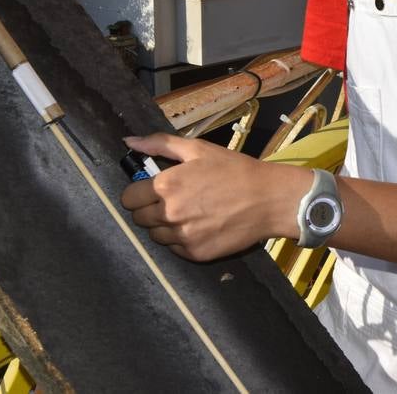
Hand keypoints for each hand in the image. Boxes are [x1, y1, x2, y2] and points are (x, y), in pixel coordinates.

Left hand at [120, 133, 305, 261]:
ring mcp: (182, 237)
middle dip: (150, 209)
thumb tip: (129, 141)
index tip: (152, 189)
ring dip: (164, 226)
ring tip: (188, 213)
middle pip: (139, 219)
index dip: (138, 192)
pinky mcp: (195, 254)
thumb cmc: (233, 169)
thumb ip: (160, 143)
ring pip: (156, 236)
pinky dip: (182, 239)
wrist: (268, 199)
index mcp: (165, 186)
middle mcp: (169, 214)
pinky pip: (175, 249)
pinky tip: (200, 226)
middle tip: (173, 200)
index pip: (129, 198)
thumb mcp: (198, 149)